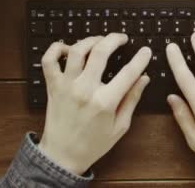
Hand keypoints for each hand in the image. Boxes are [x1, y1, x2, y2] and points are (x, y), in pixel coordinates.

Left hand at [38, 34, 150, 174]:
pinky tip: (67, 48)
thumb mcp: (120, 126)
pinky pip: (49, 60)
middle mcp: (85, 89)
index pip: (128, 73)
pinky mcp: (53, 86)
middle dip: (114, 39)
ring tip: (99, 40)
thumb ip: (132, 99)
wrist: (63, 156)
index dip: (140, 59)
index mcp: (105, 102)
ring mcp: (66, 86)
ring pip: (76, 50)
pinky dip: (56, 48)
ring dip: (90, 40)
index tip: (146, 51)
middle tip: (122, 38)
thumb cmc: (93, 144)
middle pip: (100, 52)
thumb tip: (143, 78)